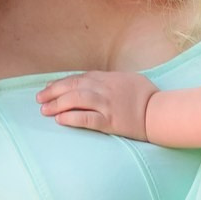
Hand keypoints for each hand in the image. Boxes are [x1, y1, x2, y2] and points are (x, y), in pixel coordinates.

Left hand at [36, 70, 156, 139]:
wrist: (161, 111)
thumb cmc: (148, 96)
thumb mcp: (129, 79)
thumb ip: (111, 80)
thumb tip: (96, 82)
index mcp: (108, 78)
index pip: (79, 78)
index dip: (61, 83)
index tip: (49, 88)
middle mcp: (105, 89)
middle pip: (73, 86)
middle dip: (53, 92)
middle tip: (39, 99)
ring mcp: (107, 105)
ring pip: (76, 99)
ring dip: (57, 104)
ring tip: (44, 110)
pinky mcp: (110, 121)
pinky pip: (87, 118)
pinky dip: (71, 118)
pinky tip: (60, 120)